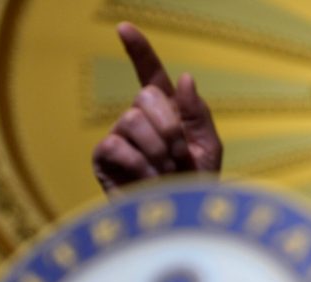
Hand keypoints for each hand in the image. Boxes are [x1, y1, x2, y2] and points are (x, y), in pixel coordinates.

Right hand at [92, 22, 221, 193]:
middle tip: (180, 158)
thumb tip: (183, 77)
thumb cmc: (194, 188)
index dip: (139, 51)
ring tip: (167, 174)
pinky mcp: (103, 158)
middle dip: (171, 128)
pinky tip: (149, 180)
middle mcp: (138, 120)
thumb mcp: (207, 148)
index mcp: (165, 113)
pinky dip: (140, 163)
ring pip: (132, 120)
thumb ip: (197, 113)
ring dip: (158, 149)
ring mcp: (119, 137)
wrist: (179, 223)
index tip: (124, 28)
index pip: (149, 75)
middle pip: (146, 97)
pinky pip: (116, 144)